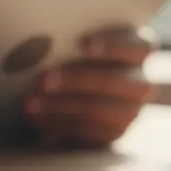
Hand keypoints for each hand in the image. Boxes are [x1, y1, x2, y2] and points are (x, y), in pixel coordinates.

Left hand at [24, 26, 158, 149]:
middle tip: (42, 80)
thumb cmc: (74, 50)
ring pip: (97, 109)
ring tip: (30, 103)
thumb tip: (43, 37)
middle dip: (75, 80)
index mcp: (138, 49)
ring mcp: (130, 111)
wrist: (75, 88)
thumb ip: (71, 39)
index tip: (83, 44)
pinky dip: (57, 123)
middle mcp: (140, 82)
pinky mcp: (112, 133)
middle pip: (113, 82)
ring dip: (59, 106)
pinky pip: (87, 132)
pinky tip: (35, 118)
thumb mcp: (78, 40)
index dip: (112, 45)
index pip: (136, 46)